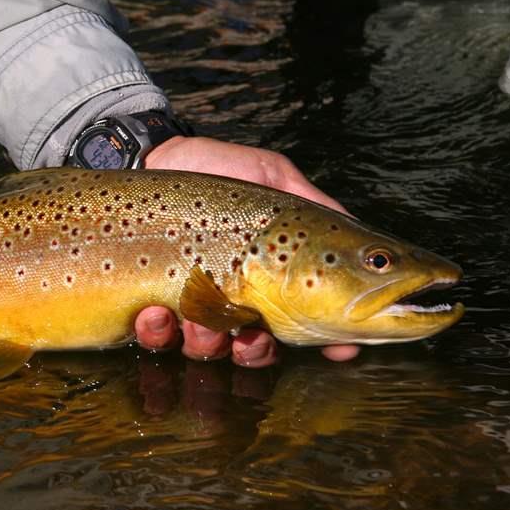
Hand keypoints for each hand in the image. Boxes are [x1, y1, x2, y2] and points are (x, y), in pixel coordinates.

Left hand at [134, 135, 360, 366]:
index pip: (304, 321)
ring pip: (208, 350)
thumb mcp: (273, 177)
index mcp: (268, 278)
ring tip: (195, 316)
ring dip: (206, 342)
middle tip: (249, 332)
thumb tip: (360, 233)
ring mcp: (190, 306)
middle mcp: (233, 300)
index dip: (328, 342)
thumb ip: (315, 205)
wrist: (151, 158)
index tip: (340, 350)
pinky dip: (158, 332)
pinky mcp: (149, 306)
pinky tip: (156, 311)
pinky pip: (156, 338)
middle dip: (255, 351)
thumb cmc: (214, 168)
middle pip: (256, 351)